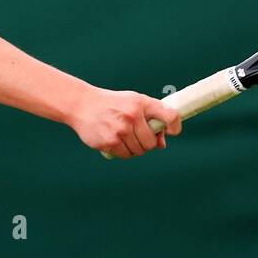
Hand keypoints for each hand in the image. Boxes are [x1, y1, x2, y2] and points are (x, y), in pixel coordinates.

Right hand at [68, 88, 182, 158]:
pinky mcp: (110, 142)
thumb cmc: (113, 104)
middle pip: (151, 143)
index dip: (175, 126)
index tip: (172, 131)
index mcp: (141, 103)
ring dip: (134, 148)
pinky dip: (123, 151)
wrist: (82, 104)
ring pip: (139, 151)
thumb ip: (151, 118)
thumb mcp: (133, 102)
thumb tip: (161, 144)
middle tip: (136, 134)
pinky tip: (115, 140)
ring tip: (123, 135)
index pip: (170, 116)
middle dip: (146, 142)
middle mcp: (133, 116)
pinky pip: (126, 155)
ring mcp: (121, 130)